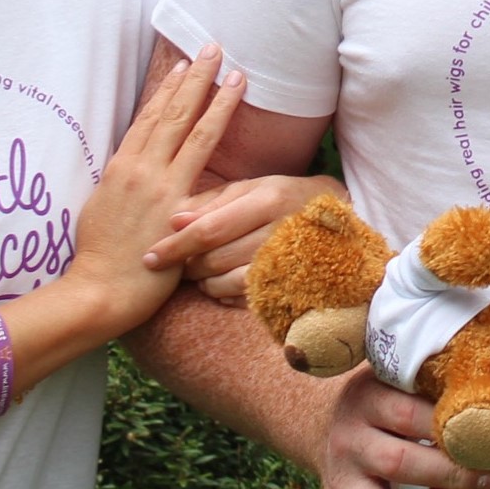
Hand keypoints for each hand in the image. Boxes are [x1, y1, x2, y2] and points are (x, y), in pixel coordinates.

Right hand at [70, 46, 243, 328]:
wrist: (97, 290)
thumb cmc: (98, 257)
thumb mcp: (103, 208)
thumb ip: (122, 184)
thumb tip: (132, 172)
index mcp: (120, 167)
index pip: (148, 118)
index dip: (169, 90)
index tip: (185, 66)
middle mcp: (139, 169)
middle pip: (172, 113)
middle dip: (196, 78)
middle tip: (214, 48)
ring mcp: (159, 186)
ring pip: (193, 131)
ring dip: (216, 99)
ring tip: (236, 74)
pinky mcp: (176, 208)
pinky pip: (204, 171)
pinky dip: (219, 145)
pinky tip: (237, 131)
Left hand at [142, 173, 347, 298]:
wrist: (340, 219)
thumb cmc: (284, 198)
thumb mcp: (251, 189)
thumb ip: (211, 203)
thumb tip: (172, 219)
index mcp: (267, 200)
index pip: (209, 228)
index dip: (175, 245)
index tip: (149, 256)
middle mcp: (279, 231)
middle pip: (215, 259)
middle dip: (187, 266)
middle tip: (176, 264)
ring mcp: (288, 262)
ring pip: (227, 283)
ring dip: (204, 282)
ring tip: (199, 273)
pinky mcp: (292, 284)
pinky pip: (245, 299)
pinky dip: (224, 295)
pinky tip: (220, 284)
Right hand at [312, 368, 489, 488]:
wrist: (321, 425)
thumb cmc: (381, 400)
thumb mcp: (398, 379)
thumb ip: (437, 384)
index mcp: (366, 400)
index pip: (409, 414)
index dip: (451, 429)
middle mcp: (348, 443)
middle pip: (398, 464)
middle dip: (452, 479)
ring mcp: (341, 486)